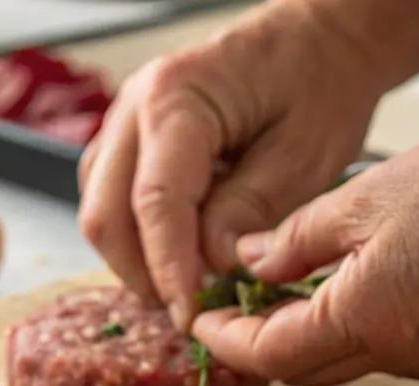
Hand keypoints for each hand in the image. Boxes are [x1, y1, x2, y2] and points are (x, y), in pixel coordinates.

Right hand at [77, 1, 386, 329]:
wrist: (316, 41)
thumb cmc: (318, 84)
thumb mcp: (305, 154)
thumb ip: (252, 209)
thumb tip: (210, 264)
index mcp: (177, 99)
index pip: (155, 201)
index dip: (168, 267)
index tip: (188, 312)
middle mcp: (135, 108)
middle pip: (106, 212)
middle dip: (142, 272)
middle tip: (186, 309)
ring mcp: (123, 124)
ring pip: (100, 211)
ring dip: (134, 259)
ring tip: (185, 286)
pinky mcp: (126, 143)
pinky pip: (110, 201)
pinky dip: (136, 238)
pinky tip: (178, 253)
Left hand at [192, 127, 418, 385]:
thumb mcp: (365, 198)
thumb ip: (297, 239)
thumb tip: (251, 262)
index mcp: (360, 321)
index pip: (268, 355)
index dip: (226, 343)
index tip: (201, 326)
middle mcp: (396, 354)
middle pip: (303, 370)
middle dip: (259, 347)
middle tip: (232, 316)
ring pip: (347, 363)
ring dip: (307, 339)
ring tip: (284, 298)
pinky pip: (390, 351)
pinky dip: (355, 331)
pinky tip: (351, 293)